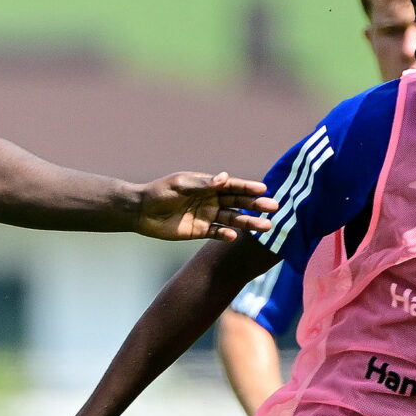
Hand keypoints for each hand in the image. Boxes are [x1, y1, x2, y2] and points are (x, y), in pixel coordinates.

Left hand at [134, 172, 273, 242]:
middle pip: (238, 203)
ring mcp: (207, 216)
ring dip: (247, 223)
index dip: (248, 188)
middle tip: (274, 208)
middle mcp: (211, 200)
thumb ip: (203, 184)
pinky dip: (225, 235)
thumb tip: (225, 178)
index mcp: (208, 185)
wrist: (141, 211)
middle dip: (255, 205)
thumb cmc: (159, 192)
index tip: (264, 189)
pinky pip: (217, 233)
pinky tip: (234, 236)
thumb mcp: (180, 185)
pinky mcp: (199, 230)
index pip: (232, 186)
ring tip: (265, 226)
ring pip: (232, 219)